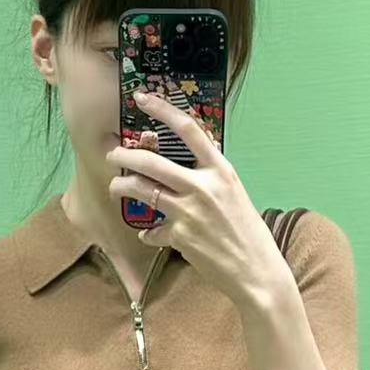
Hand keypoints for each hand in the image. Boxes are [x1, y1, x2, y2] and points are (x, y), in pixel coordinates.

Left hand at [106, 87, 292, 310]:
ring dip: (122, 187)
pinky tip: (148, 235)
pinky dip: (149, 233)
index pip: (188, 129)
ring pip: (142, 189)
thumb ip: (210, 178)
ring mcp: (189, 211)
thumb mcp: (234, 195)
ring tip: (115, 187)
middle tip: (113, 154)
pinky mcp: (180, 236)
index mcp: (221, 171)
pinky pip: (153, 230)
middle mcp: (204, 186)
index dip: (162, 110)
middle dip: (125, 155)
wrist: (256, 271)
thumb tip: (184, 169)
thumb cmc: (247, 234)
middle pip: (152, 161)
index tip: (142, 98)